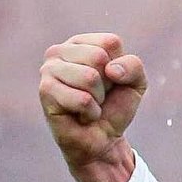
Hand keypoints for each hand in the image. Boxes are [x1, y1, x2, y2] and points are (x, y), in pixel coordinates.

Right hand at [38, 33, 145, 181]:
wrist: (103, 139)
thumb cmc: (114, 106)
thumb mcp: (136, 83)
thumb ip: (133, 66)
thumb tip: (110, 70)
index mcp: (81, 43)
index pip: (110, 43)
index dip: (120, 68)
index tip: (111, 81)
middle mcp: (59, 51)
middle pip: (99, 57)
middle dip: (107, 84)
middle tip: (98, 95)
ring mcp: (48, 70)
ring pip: (89, 77)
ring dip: (98, 98)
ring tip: (89, 104)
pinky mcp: (45, 91)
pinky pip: (82, 99)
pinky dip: (90, 112)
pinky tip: (81, 115)